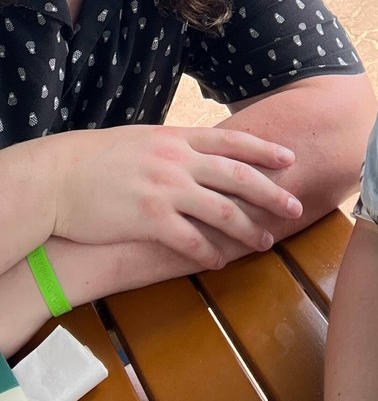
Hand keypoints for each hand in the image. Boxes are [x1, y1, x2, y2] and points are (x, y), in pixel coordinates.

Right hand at [48, 125, 301, 267]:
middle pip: (237, 176)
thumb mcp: (143, 139)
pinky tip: (220, 262)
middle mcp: (178, 161)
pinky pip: (190, 239)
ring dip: (248, 229)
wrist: (58, 177)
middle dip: (270, 193)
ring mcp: (166, 190)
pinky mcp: (150, 219)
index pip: (232, 141)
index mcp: (178, 138)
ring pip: (222, 210)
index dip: (264, 150)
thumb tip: (200, 149)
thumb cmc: (98, 157)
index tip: (289, 159)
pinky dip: (209, 252)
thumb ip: (175, 145)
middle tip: (295, 206)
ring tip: (265, 243)